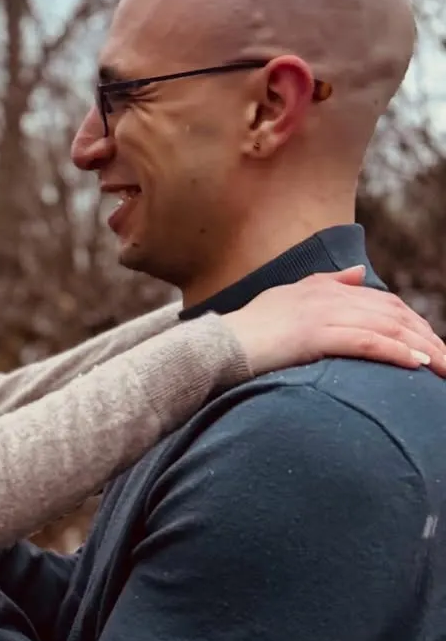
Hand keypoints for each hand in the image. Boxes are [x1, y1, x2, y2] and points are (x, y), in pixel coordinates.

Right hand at [225, 267, 445, 376]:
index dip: (415, 324)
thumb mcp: (287, 298)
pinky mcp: (313, 335)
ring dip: (421, 348)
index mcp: (325, 288)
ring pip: (386, 329)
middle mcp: (328, 296)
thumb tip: (359, 273)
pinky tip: (415, 365)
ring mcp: (322, 314)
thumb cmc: (248, 329)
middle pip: (393, 315)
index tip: (433, 346)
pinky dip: (394, 352)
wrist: (218, 345)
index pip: (384, 304)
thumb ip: (325, 283)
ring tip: (443, 367)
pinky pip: (364, 342)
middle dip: (427, 338)